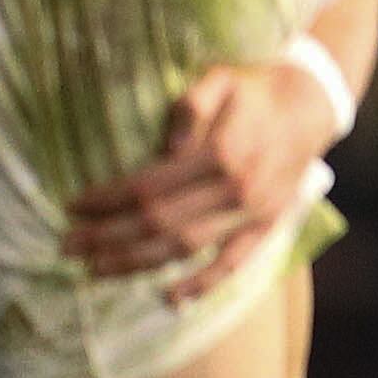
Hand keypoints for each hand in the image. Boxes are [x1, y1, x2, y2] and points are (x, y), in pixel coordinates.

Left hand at [61, 57, 338, 299]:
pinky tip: (170, 299)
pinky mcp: (265, 228)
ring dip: (138, 262)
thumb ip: (192, 105)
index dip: (107, 199)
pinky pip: (233, 264)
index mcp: (220, 154)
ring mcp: (251, 214)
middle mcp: (235, 190)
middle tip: (67, 245)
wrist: (309, 107)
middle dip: (108, 237)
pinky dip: (203, 284)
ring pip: (186, 247)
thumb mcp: (220, 78)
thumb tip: (167, 146)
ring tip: (96, 270)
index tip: (71, 206)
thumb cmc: (253, 90)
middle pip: (159, 222)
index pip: (148, 186)